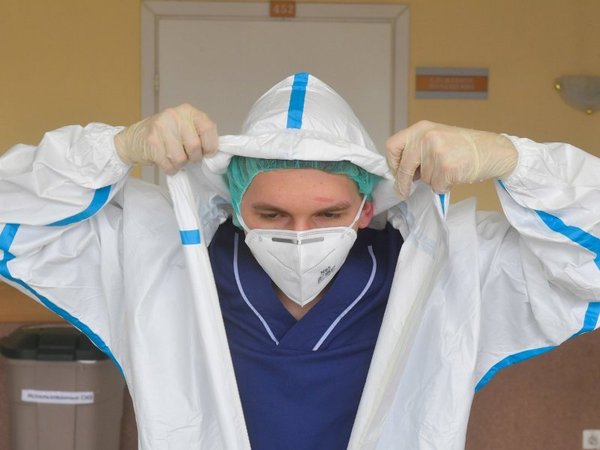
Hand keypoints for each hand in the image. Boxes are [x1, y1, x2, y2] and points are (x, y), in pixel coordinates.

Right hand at [114, 104, 217, 173]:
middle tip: (186, 156)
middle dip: (193, 158)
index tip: (206, 153)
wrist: (134, 139)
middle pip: (195, 147)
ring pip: (181, 158)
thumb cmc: (165, 136)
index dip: (210, 146)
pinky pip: (168, 164)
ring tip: (173, 158)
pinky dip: (169, 168)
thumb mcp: (185, 128)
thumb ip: (200, 135)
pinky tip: (164, 161)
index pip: (208, 129)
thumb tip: (215, 152)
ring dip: (179, 165)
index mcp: (189, 111)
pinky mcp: (151, 141)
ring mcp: (162, 127)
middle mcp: (175, 115)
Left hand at [386, 121, 517, 198]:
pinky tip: (455, 175)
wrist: (492, 150)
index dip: (392, 163)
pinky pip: (436, 186)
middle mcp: (426, 137)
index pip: (392, 146)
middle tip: (403, 192)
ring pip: (423, 179)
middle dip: (403, 183)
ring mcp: (437, 152)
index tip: (395, 173)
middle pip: (405, 167)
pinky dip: (444, 186)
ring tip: (449, 169)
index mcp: (420, 128)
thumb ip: (417, 149)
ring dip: (433, 180)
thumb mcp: (436, 138)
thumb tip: (400, 172)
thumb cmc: (464, 146)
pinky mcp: (447, 167)